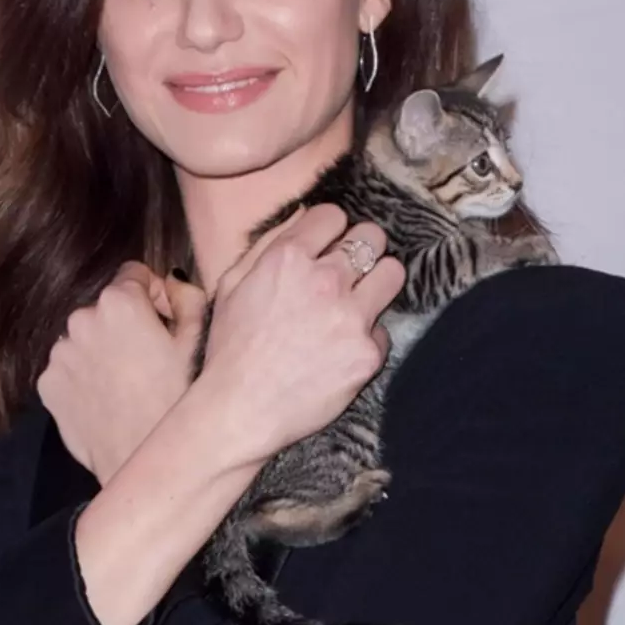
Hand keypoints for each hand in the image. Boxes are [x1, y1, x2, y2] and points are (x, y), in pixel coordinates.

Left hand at [38, 261, 206, 485]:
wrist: (148, 465)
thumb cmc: (181, 400)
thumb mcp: (200, 339)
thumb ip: (185, 294)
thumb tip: (169, 280)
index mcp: (119, 301)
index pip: (134, 274)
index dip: (154, 297)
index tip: (166, 324)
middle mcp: (81, 319)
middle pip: (107, 306)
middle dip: (127, 322)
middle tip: (151, 358)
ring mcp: (60, 354)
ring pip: (86, 336)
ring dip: (103, 348)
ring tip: (130, 383)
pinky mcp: (48, 385)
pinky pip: (69, 367)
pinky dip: (85, 375)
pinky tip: (109, 398)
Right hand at [195, 203, 405, 464]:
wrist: (239, 409)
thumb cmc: (231, 347)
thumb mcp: (232, 283)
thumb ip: (268, 243)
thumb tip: (303, 215)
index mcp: (288, 258)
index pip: (334, 215)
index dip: (331, 228)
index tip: (328, 244)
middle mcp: (324, 280)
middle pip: (372, 236)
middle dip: (364, 246)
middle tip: (353, 267)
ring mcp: (350, 316)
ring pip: (393, 272)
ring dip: (379, 281)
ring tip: (360, 300)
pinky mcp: (367, 353)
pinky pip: (383, 330)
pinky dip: (366, 338)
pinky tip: (343, 349)